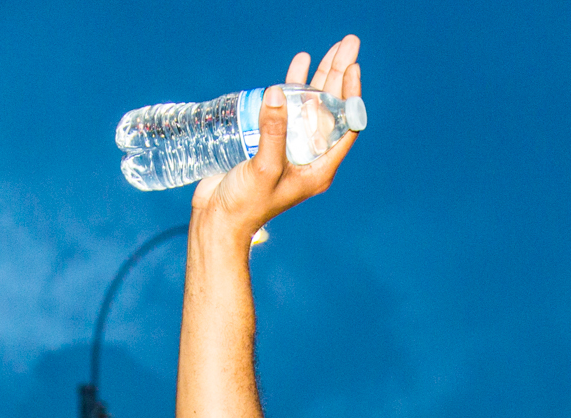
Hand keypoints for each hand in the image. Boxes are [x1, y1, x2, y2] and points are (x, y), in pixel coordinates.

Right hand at [191, 36, 362, 240]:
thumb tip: (279, 93)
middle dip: (339, 75)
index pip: (344, 125)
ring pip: (312, 104)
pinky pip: (288, 107)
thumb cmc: (246, 205)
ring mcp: (290, 147)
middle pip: (332, 108)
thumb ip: (273, 131)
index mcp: (319, 167)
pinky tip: (301, 63)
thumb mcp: (264, 168)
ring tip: (334, 47)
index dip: (350, 95)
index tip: (351, 67)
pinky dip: (295, 85)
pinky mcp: (269, 140)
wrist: (218, 221)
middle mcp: (309, 155)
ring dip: (322, 75)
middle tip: (349, 44)